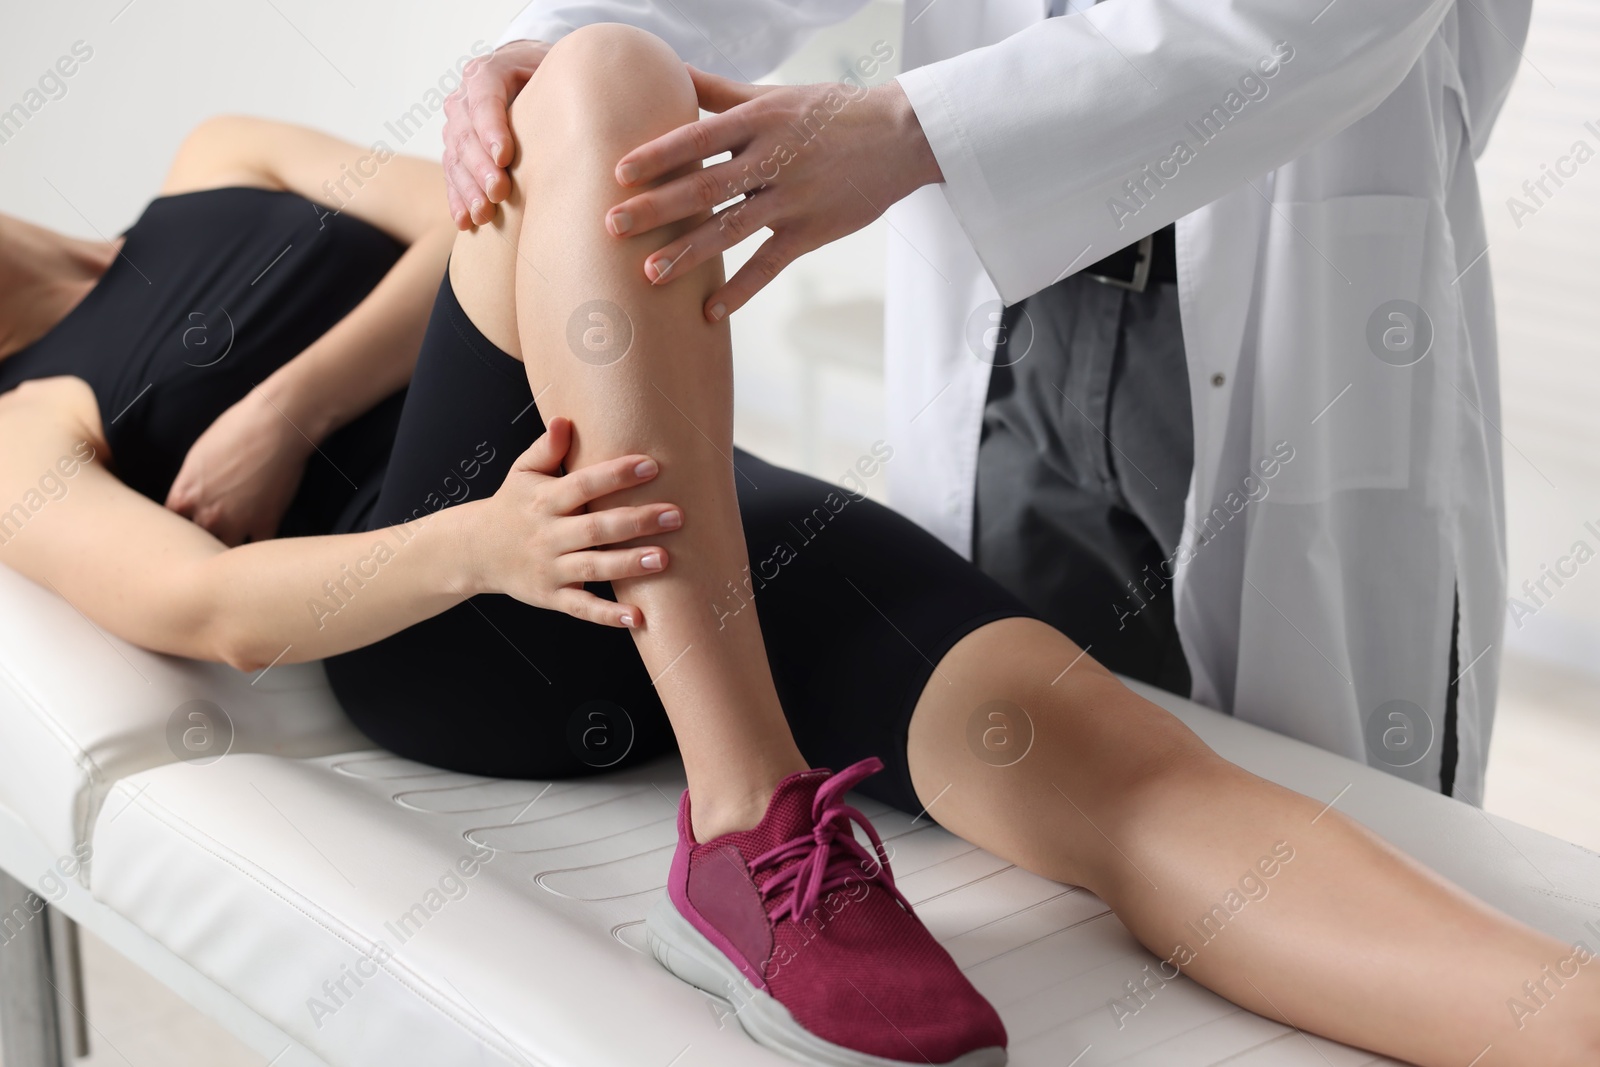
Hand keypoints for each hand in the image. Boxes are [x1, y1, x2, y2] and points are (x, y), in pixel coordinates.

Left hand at [166, 388, 314, 546]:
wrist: (276, 426)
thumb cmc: (236, 430)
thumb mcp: (198, 456)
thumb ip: (190, 486)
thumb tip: (192, 500)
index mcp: (185, 496)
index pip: (169, 528)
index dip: (178, 530)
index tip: (187, 530)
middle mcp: (206, 514)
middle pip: (193, 547)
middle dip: (199, 546)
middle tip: (207, 544)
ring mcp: (237, 522)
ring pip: (224, 553)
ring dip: (227, 551)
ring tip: (232, 552)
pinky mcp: (265, 523)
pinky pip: (257, 547)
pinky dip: (257, 548)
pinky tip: (258, 544)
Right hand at [442, 39, 551, 227]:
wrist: (532, 80)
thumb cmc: (553, 78)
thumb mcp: (558, 72)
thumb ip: (560, 86)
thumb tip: (582, 113)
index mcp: (488, 72)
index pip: (483, 98)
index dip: (491, 128)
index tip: (504, 157)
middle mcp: (465, 98)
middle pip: (466, 134)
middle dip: (481, 167)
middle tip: (498, 192)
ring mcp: (458, 126)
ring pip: (455, 158)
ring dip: (468, 189)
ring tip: (483, 214)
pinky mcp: (457, 152)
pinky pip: (452, 176)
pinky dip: (458, 200)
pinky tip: (466, 221)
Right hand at [471, 417, 681, 626]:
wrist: (474, 550)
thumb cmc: (510, 506)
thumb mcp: (521, 473)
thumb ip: (545, 448)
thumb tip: (564, 420)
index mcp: (544, 500)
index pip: (582, 484)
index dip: (615, 475)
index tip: (650, 466)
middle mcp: (548, 535)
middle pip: (595, 528)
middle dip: (636, 521)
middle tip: (675, 515)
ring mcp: (550, 568)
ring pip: (593, 567)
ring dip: (628, 565)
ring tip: (663, 559)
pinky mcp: (551, 596)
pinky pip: (582, 607)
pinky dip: (608, 615)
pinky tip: (638, 617)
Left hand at [606, 70, 942, 320]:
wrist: (900, 138)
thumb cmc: (830, 113)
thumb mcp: (775, 96)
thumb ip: (719, 92)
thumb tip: (669, 71)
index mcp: (760, 120)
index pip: (698, 136)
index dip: (658, 155)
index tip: (618, 173)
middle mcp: (774, 158)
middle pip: (706, 185)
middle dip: (657, 208)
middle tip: (612, 226)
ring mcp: (793, 198)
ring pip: (732, 229)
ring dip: (689, 254)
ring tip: (649, 275)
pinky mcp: (812, 231)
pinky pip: (770, 264)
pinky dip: (741, 290)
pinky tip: (708, 311)